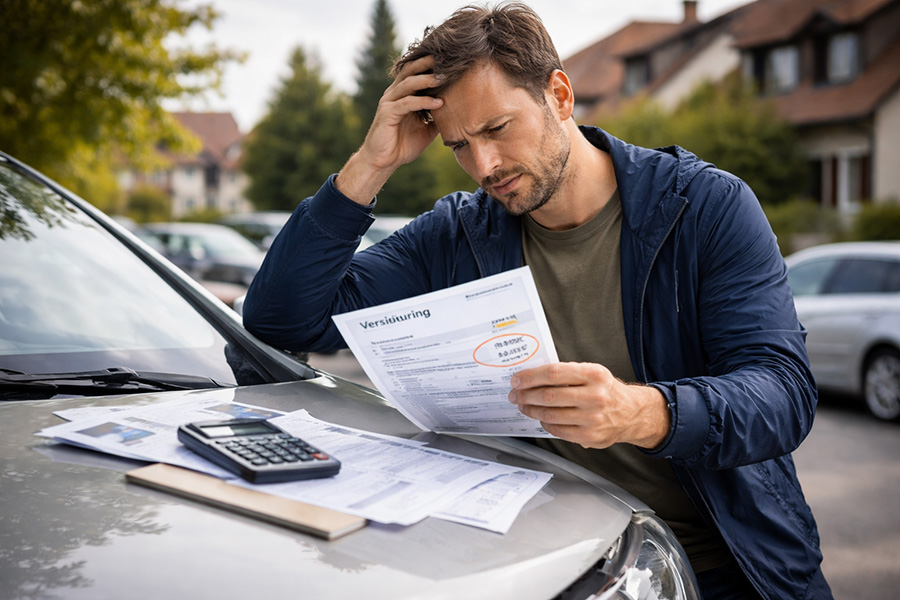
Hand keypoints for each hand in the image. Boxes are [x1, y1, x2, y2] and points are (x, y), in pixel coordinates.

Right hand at [336, 56, 443, 203]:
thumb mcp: (426, 130)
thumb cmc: (402, 145)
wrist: (383, 162)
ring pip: (408, 84)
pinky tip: (438, 103)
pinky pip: (407, 103)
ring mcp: (389, 102)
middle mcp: (394, 94)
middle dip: (427, 63)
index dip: (429, 65)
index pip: (415, 73)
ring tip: (444, 77)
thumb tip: (458, 114)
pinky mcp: (387, 113)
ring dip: (426, 79)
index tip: (449, 59)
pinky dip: (423, 102)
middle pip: (410, 70)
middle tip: (446, 57)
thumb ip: (438, 118)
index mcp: (402, 95)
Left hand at [508, 362, 669, 449]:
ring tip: (523, 405)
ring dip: (531, 410)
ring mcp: (592, 418)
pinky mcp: (589, 435)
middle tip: (515, 394)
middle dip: (526, 394)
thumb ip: (567, 374)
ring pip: (550, 414)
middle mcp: (595, 396)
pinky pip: (557, 429)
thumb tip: (533, 377)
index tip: (517, 379)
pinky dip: (544, 423)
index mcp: (594, 374)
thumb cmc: (606, 390)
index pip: (554, 373)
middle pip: (549, 395)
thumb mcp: (592, 373)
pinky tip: (540, 417)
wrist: (632, 413)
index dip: (530, 377)